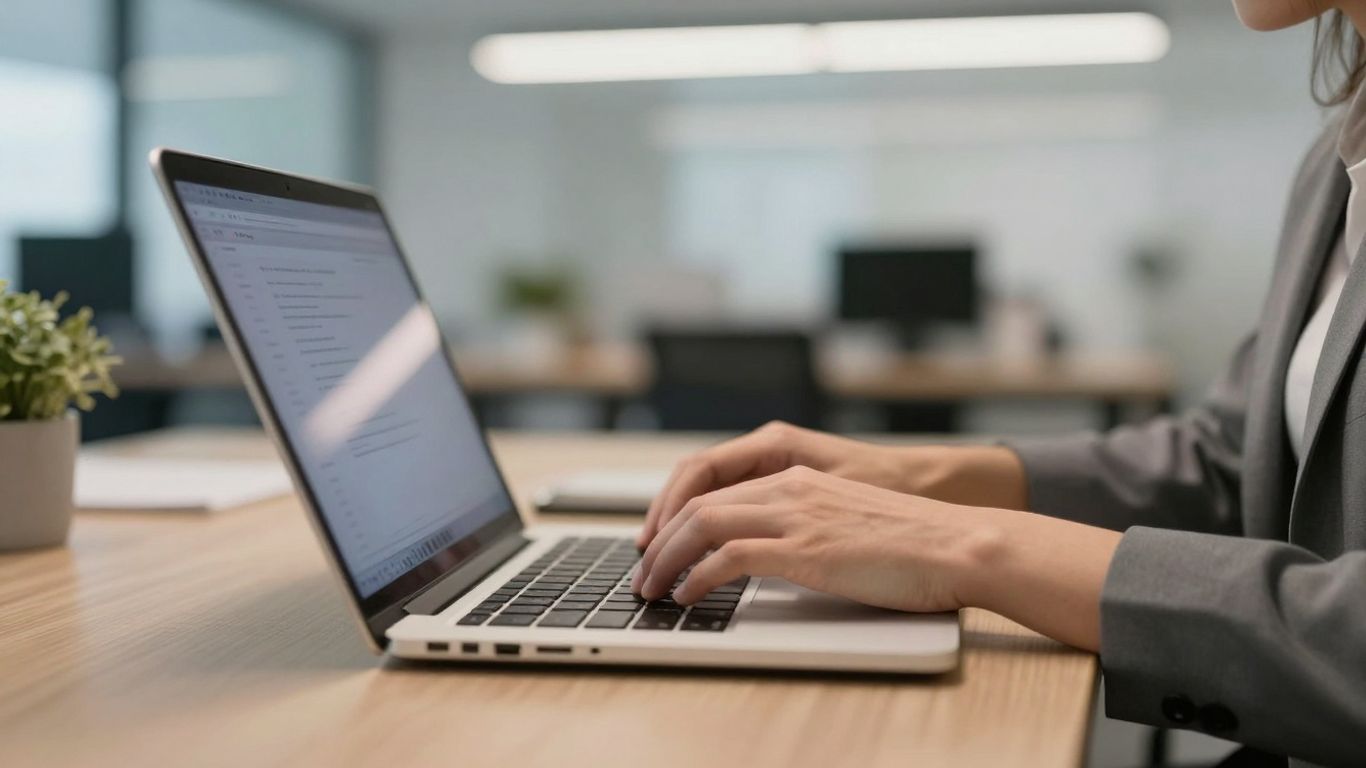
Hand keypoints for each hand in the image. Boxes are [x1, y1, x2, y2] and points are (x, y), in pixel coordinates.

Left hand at [633, 465, 993, 612]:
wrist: (957, 543)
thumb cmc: (915, 542)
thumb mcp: (847, 521)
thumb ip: (806, 525)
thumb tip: (774, 554)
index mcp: (797, 476)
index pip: (714, 487)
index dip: (674, 517)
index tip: (657, 545)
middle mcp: (789, 487)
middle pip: (698, 504)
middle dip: (659, 541)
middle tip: (642, 573)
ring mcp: (796, 515)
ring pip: (703, 526)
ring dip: (667, 560)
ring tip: (651, 589)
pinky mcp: (804, 549)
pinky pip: (729, 558)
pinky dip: (698, 578)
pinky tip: (688, 596)